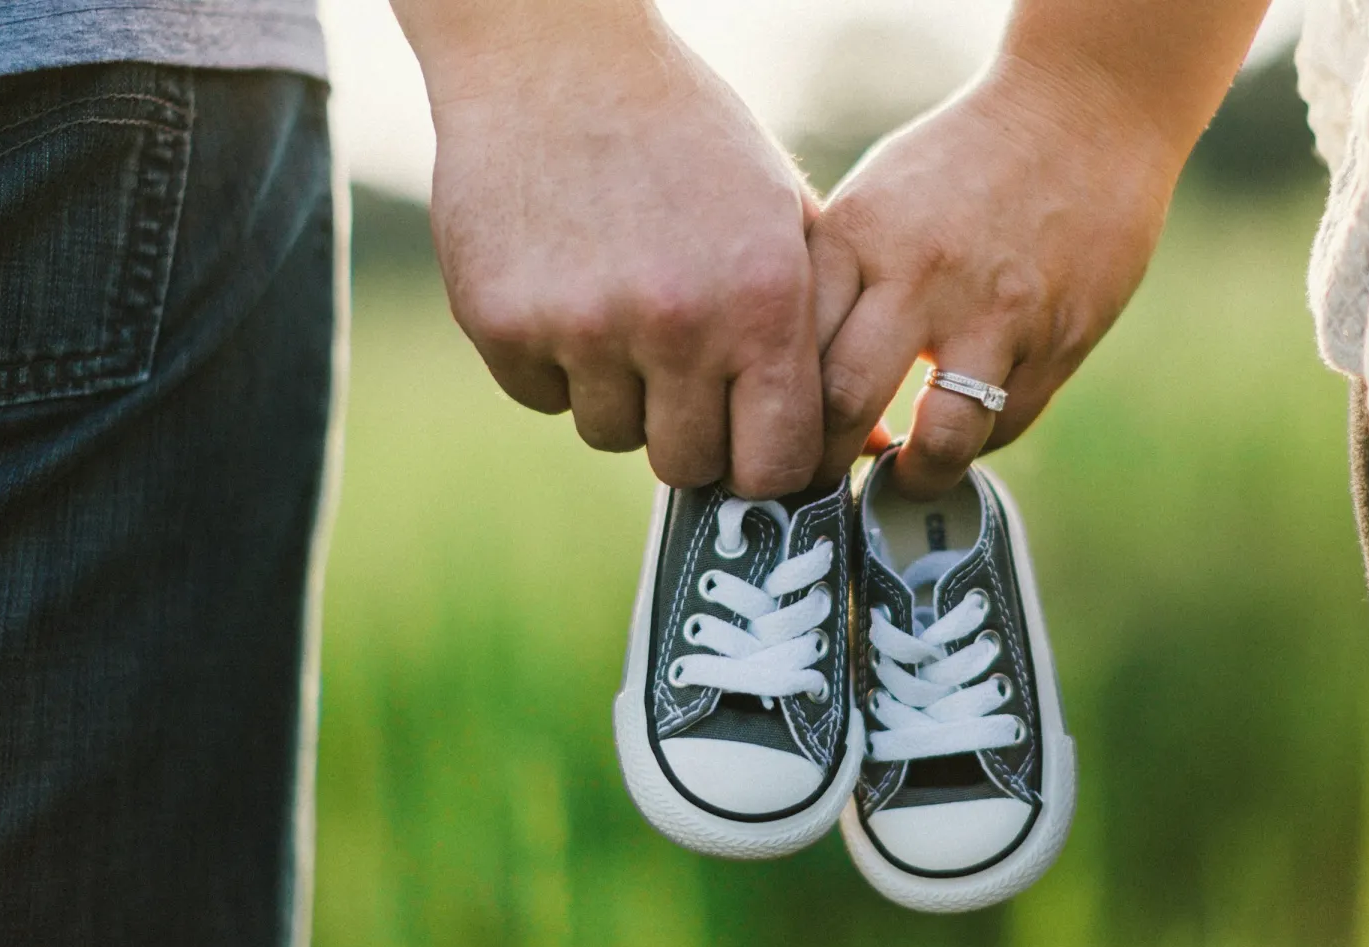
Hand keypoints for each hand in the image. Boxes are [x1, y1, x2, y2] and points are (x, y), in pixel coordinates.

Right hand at [417, 14, 822, 496]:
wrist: (555, 59)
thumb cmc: (688, 139)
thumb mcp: (780, 216)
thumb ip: (819, 329)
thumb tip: (864, 445)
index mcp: (762, 302)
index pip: (775, 465)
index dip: (763, 466)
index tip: (749, 444)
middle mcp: (677, 324)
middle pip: (686, 464)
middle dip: (689, 432)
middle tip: (680, 373)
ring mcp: (583, 328)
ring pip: (609, 432)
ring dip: (619, 393)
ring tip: (622, 307)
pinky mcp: (503, 324)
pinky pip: (540, 396)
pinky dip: (553, 363)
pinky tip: (567, 286)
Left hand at [809, 60, 1181, 497]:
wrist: (1084, 114)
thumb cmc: (960, 162)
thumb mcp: (874, 199)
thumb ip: (834, 282)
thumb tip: (786, 383)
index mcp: (858, 236)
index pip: (788, 351)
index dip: (770, 414)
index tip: (769, 439)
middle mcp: (920, 275)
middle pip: (843, 406)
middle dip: (823, 466)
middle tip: (820, 482)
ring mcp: (995, 312)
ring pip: (938, 439)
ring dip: (913, 477)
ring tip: (901, 477)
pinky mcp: (1058, 339)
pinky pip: (1004, 424)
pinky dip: (976, 441)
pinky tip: (961, 427)